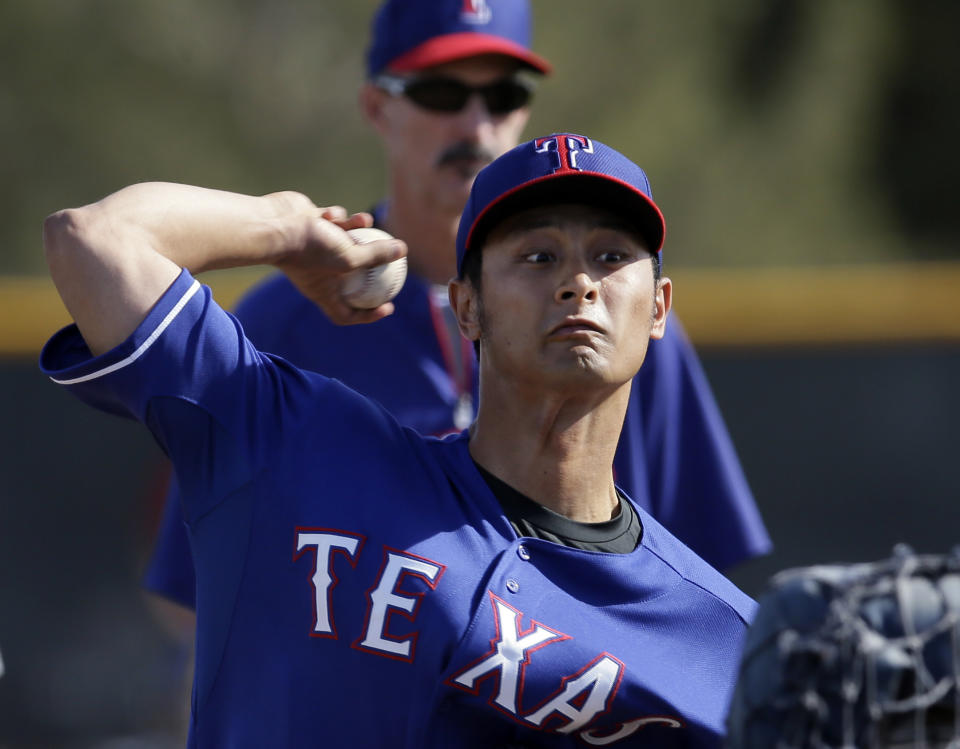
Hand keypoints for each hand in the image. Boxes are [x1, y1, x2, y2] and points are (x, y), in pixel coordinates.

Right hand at [274, 205, 407, 324]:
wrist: (272, 225)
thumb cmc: (309, 249)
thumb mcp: (349, 257)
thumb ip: (377, 255)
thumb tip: (403, 250)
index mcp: (323, 291)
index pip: (346, 314)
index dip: (369, 315)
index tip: (388, 306)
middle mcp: (319, 272)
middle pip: (351, 276)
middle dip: (371, 267)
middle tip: (394, 261)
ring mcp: (315, 247)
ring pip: (346, 240)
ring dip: (357, 229)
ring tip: (365, 220)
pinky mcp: (311, 224)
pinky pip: (333, 219)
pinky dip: (337, 216)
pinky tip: (333, 213)